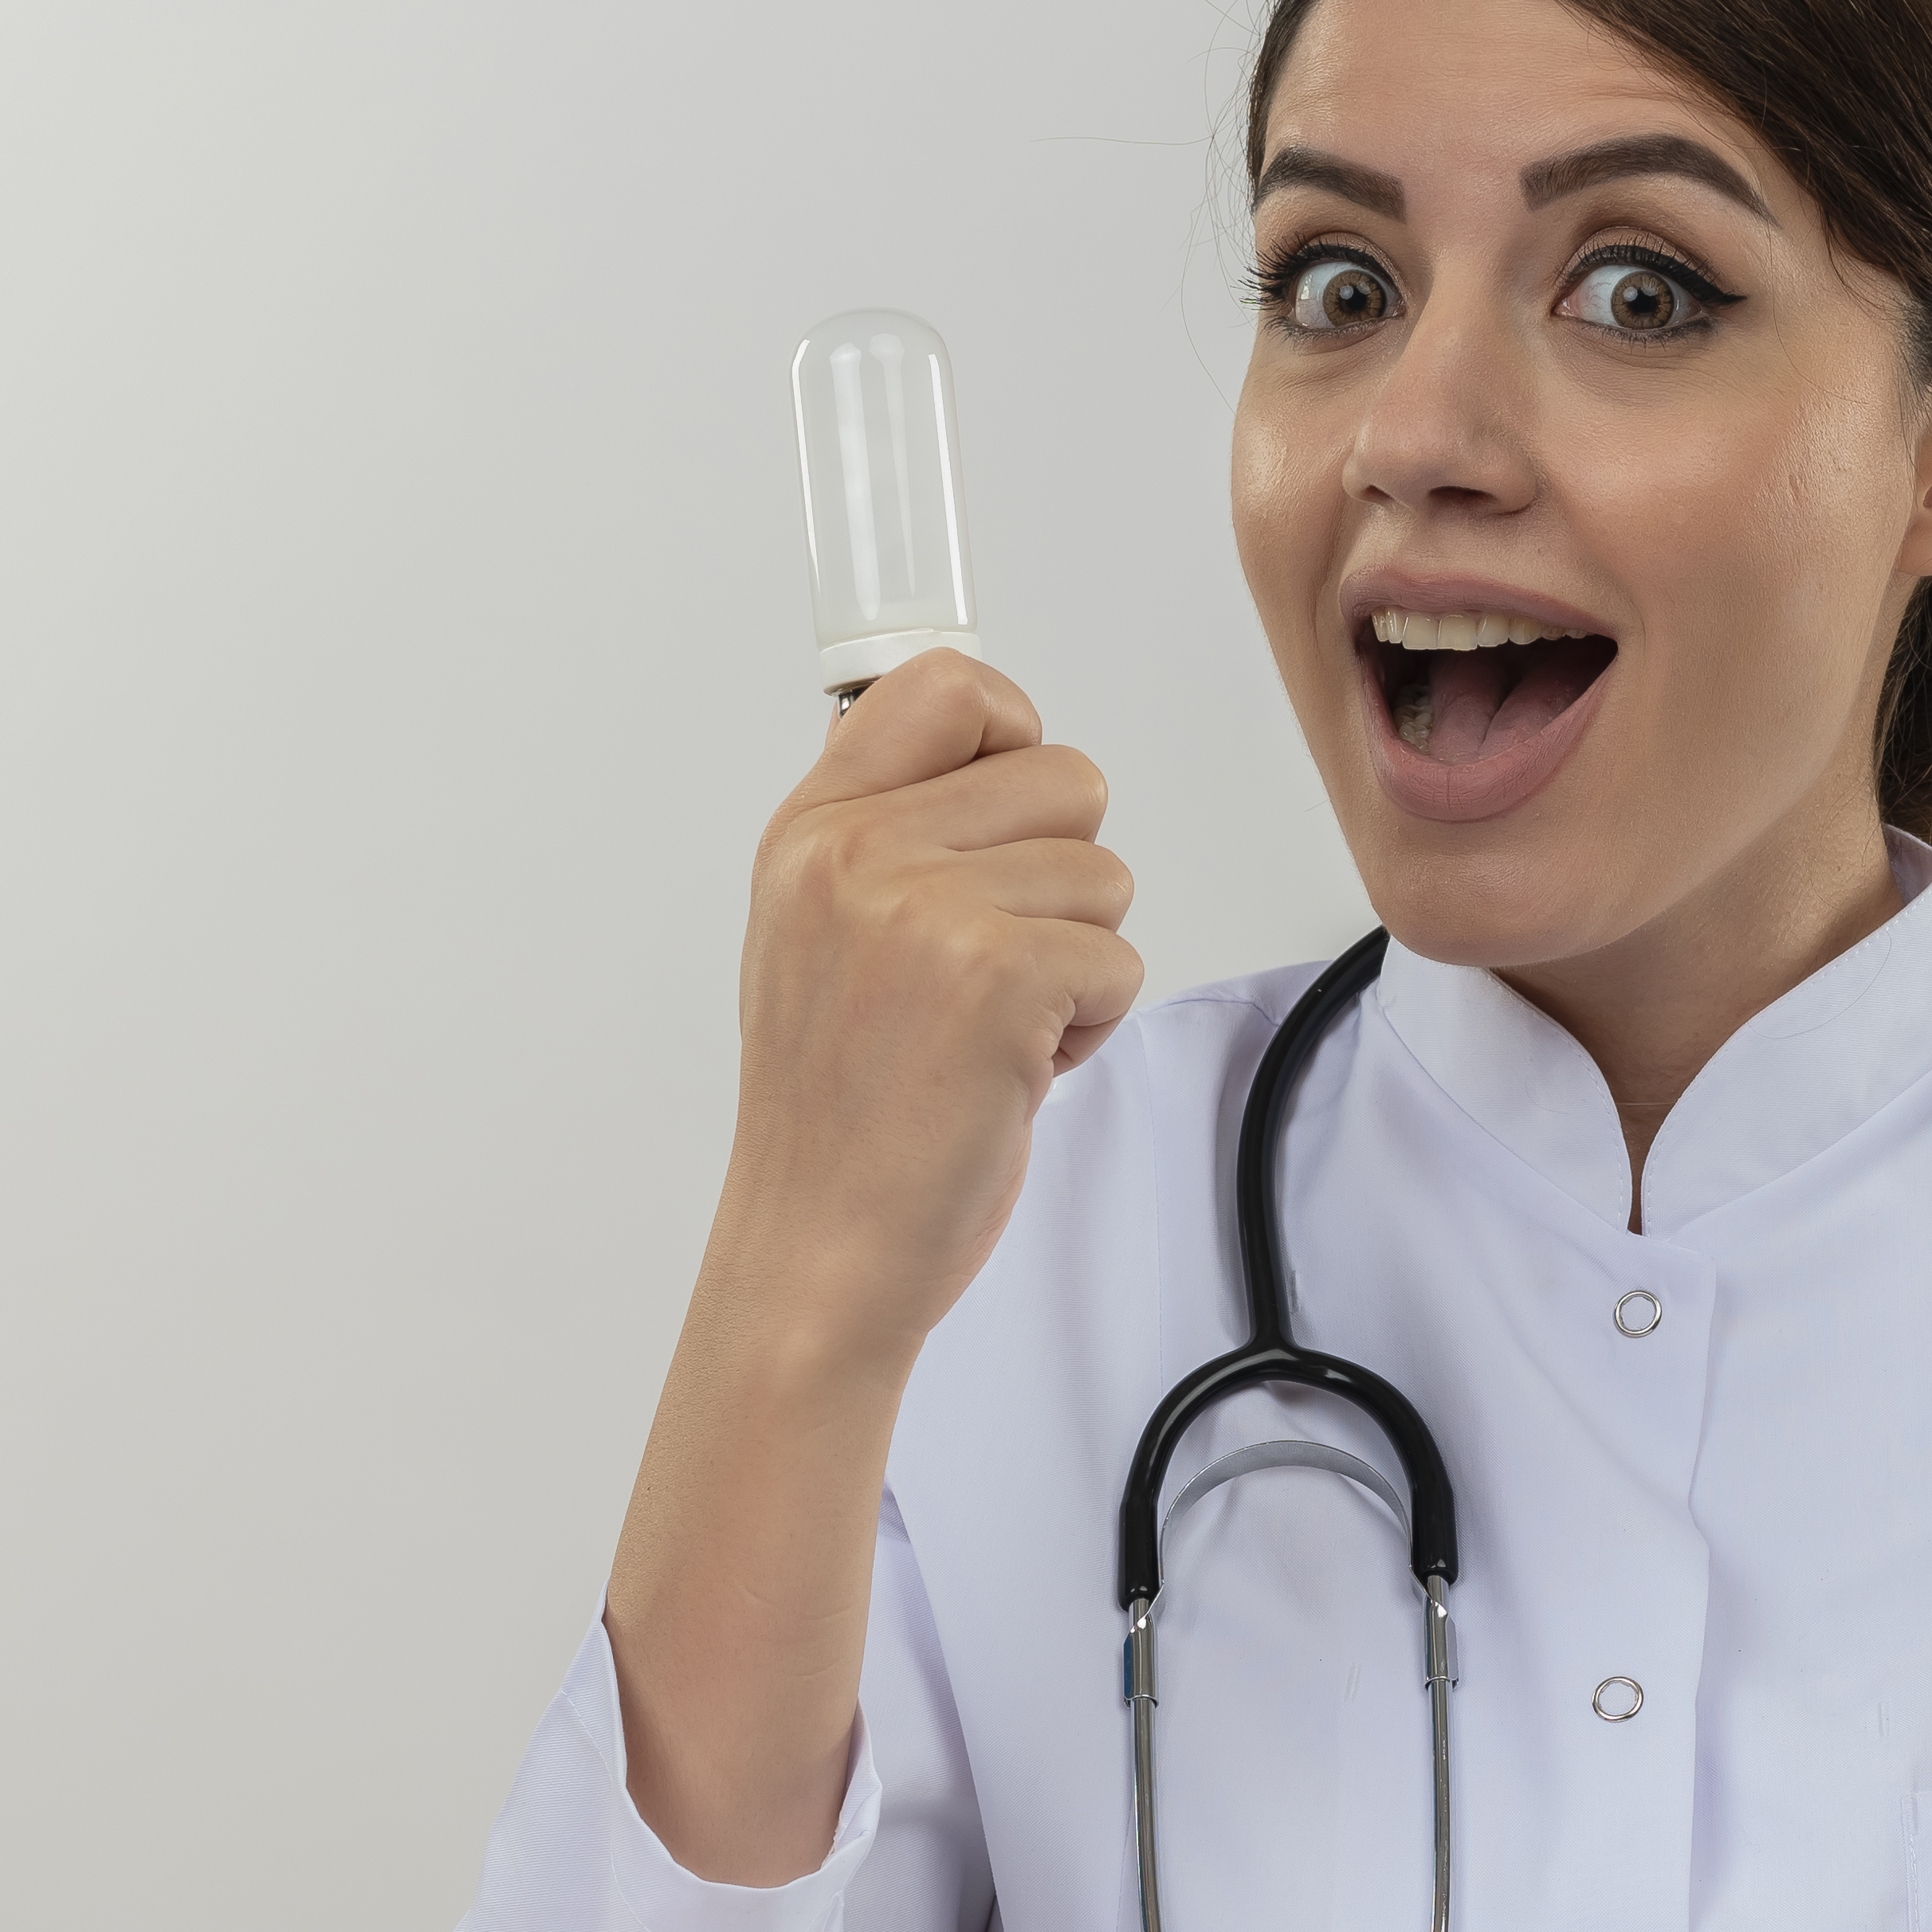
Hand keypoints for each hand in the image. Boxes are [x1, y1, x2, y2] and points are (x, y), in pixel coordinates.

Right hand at [709, 651, 1145, 1367]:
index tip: (1009, 816)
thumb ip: (888, 835)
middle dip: (1063, 879)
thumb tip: (987, 740)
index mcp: (812, 829)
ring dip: (1075, 962)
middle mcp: (858, 851)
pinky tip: (1010, 1073)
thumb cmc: (838, 1112)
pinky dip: (1088, 1027)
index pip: (947, 683)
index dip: (1013, 735)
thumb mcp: (817, 936)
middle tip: (993, 969)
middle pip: (1067, 776)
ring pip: (1106, 875)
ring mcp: (926, 909)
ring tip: (990, 1031)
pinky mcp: (1000, 978)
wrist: (821, 1249)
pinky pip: (1119, 960)